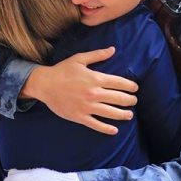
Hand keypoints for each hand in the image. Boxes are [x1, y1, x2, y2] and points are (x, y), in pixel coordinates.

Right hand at [22, 47, 138, 134]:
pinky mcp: (80, 117)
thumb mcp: (80, 59)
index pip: (119, 83)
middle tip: (134, 101)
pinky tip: (115, 130)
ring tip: (130, 115)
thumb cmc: (62, 70)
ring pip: (111, 112)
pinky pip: (96, 125)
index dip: (130, 86)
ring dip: (123, 114)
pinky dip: (107, 128)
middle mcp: (94, 93)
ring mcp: (87, 106)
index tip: (135, 88)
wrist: (44, 84)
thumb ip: (98, 55)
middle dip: (130, 100)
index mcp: (95, 78)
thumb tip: (113, 49)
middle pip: (118, 98)